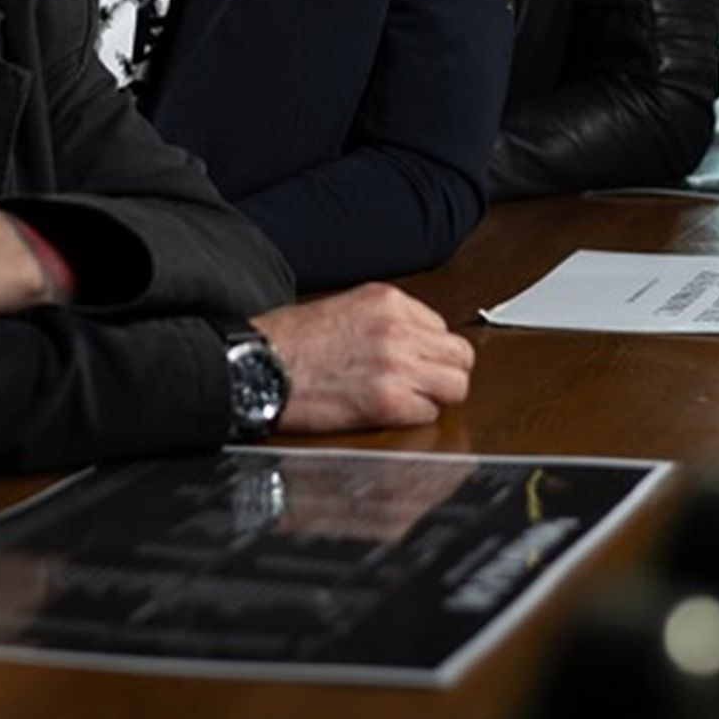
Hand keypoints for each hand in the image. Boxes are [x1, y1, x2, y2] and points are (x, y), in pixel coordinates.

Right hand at [255, 283, 473, 431]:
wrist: (258, 367)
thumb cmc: (286, 342)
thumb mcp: (341, 308)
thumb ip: (383, 321)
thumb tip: (410, 342)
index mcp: (387, 301)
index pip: (441, 327)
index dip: (429, 350)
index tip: (414, 362)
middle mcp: (398, 328)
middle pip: (460, 356)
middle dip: (444, 373)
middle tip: (421, 385)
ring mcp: (397, 364)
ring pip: (455, 386)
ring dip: (435, 397)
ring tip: (407, 401)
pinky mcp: (388, 400)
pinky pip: (429, 413)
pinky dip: (413, 417)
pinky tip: (386, 412)